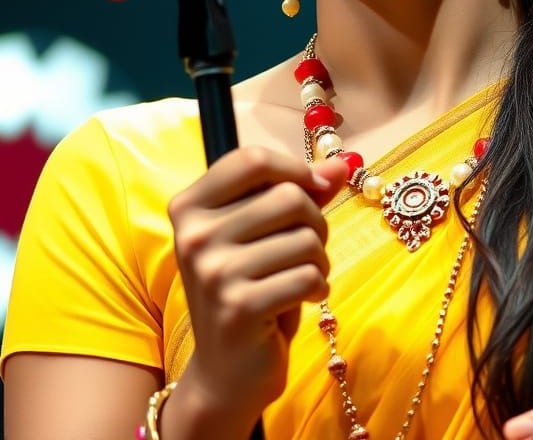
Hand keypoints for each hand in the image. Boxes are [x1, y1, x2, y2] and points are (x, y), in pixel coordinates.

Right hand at [165, 146, 349, 433]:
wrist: (226, 372)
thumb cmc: (248, 288)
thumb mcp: (263, 233)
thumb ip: (298, 191)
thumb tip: (342, 163)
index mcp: (190, 207)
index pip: (251, 159)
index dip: (294, 168)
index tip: (315, 188)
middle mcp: (193, 236)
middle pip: (288, 196)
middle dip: (315, 221)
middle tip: (309, 247)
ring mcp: (213, 272)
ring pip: (305, 238)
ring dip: (320, 258)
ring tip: (303, 277)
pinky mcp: (239, 307)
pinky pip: (308, 276)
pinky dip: (319, 287)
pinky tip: (304, 299)